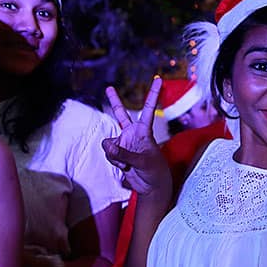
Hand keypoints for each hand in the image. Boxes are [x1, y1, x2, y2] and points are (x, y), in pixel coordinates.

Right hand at [102, 78, 171, 202]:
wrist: (151, 187)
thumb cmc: (154, 172)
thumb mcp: (142, 162)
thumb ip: (124, 153)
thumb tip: (107, 145)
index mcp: (144, 132)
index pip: (148, 110)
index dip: (153, 94)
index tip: (158, 79)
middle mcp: (133, 134)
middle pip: (121, 114)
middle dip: (114, 101)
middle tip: (108, 88)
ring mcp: (124, 143)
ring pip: (109, 142)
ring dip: (114, 154)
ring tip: (126, 164)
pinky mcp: (118, 153)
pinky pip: (108, 152)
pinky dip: (113, 160)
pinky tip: (123, 166)